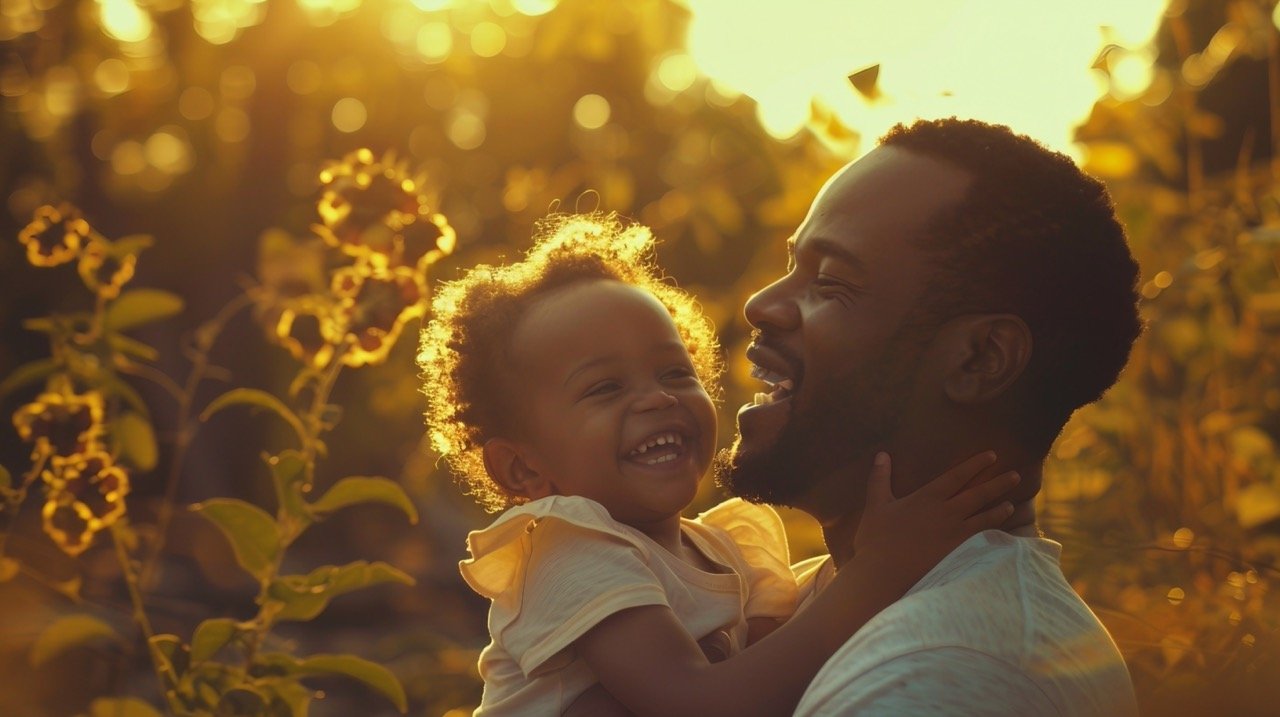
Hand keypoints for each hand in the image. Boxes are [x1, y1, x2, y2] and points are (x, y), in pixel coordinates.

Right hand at [852, 452, 1018, 589]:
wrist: (882, 574)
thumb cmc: (875, 539)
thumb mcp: (876, 504)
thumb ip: (880, 478)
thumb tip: (882, 454)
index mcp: (928, 497)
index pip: (958, 475)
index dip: (976, 464)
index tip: (991, 456)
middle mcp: (946, 513)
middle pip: (979, 494)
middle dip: (998, 483)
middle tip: (1016, 476)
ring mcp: (954, 535)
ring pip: (984, 518)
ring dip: (1000, 510)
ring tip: (1011, 505)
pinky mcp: (958, 554)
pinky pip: (981, 541)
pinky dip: (994, 536)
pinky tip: (1002, 535)